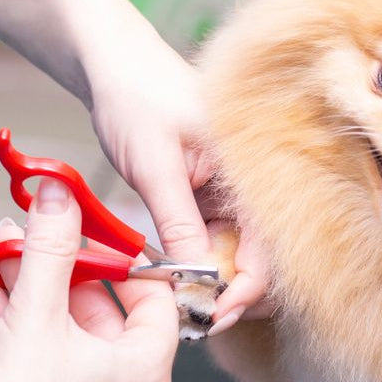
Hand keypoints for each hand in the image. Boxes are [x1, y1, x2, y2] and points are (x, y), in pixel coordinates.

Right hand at [0, 178, 178, 381]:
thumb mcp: (37, 311)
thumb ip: (51, 247)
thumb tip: (60, 197)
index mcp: (145, 372)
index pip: (157, 297)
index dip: (126, 258)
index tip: (98, 231)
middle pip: (105, 310)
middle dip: (65, 267)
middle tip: (43, 235)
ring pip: (68, 329)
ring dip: (36, 287)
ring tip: (7, 253)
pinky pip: (47, 354)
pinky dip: (22, 320)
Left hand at [82, 21, 270, 329]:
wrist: (112, 63)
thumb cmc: (136, 96)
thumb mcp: (154, 167)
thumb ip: (179, 225)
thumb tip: (197, 281)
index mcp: (255, 167)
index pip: (268, 246)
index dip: (245, 289)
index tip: (212, 315)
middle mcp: (253, 182)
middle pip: (260, 256)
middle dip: (231, 292)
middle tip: (195, 318)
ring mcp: (233, 190)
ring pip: (236, 253)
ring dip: (213, 281)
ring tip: (182, 302)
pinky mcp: (212, 195)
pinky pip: (215, 239)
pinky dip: (198, 261)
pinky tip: (177, 276)